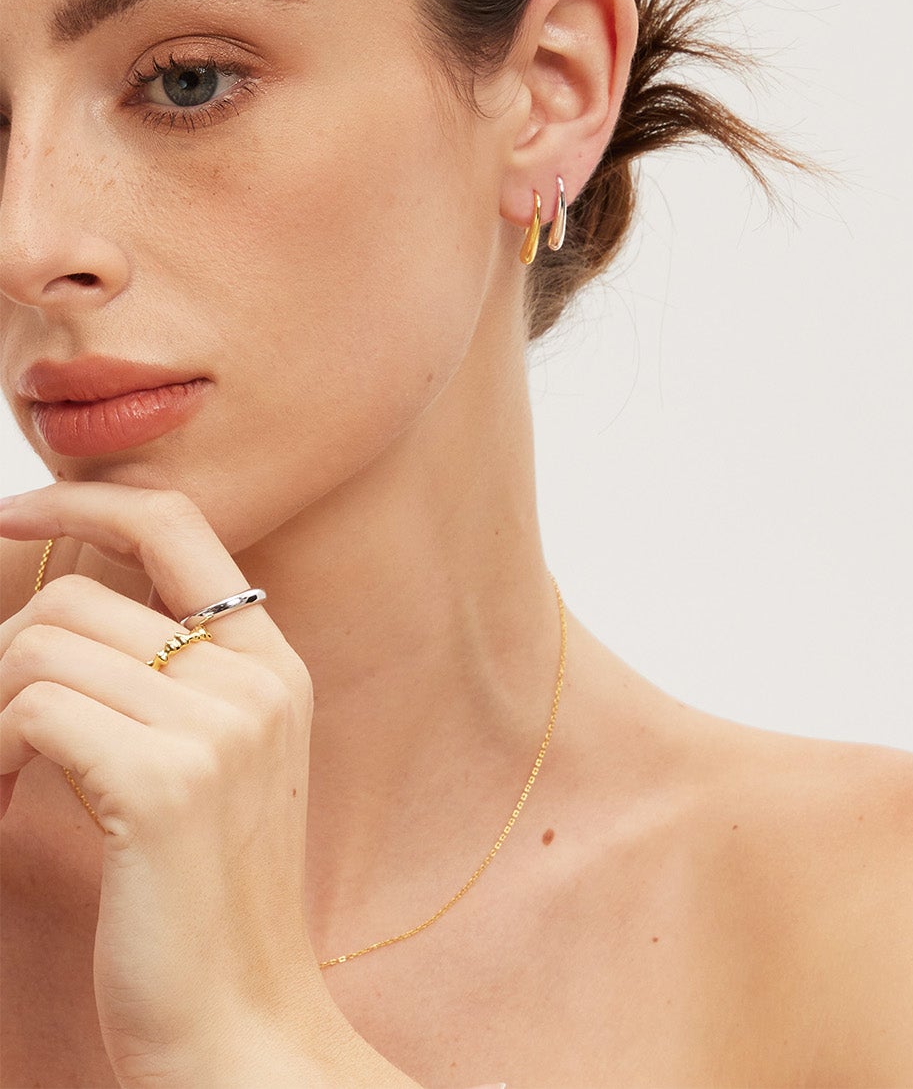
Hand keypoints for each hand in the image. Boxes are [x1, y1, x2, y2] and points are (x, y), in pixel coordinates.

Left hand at [0, 481, 340, 1088]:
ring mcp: (218, 723)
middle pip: (75, 595)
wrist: (239, 1025)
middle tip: (1, 737)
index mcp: (272, 662)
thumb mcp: (214, 764)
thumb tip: (58, 611)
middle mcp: (254, 676)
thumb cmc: (204, 901)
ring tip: (8, 777)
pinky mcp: (163, 780)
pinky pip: (31, 709)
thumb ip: (171, 676)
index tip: (14, 514)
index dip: (88, 501)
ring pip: (41, 647)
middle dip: (7, 658)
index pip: (177, 522)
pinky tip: (12, 805)